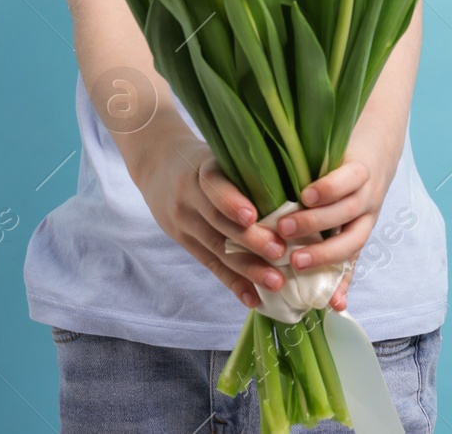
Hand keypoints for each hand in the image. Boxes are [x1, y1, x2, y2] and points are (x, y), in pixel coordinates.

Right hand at [133, 130, 290, 308]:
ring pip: (217, 249)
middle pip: (218, 222)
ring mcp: (184, 223)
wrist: (157, 166)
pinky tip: (252, 299)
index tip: (253, 216)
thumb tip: (294, 189)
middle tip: (280, 252)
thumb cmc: (204, 158)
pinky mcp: (185, 242)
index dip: (231, 202)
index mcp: (201, 169)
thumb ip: (246, 169)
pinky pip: (211, 266)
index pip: (213, 185)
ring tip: (275, 282)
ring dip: (247, 269)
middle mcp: (189, 197)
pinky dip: (233, 283)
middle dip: (250, 240)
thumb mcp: (218, 154)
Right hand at [275, 139, 396, 311]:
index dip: (338, 283)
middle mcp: (366, 215)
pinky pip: (348, 180)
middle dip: (323, 254)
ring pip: (345, 212)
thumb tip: (313, 287)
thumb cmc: (346, 180)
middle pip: (350, 242)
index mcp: (358, 230)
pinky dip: (329, 189)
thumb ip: (326, 246)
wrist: (377, 136)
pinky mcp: (362, 165)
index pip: (349, 263)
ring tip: (286, 227)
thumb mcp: (339, 215)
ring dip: (315, 221)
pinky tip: (306, 194)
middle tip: (293, 261)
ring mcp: (367, 191)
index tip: (325, 303)